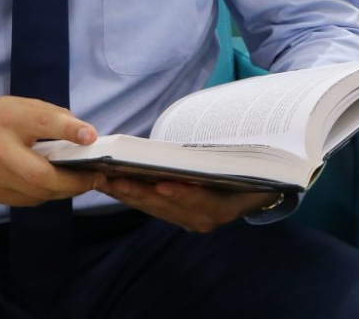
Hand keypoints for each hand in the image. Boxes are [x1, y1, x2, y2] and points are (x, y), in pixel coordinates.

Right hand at [0, 97, 104, 206]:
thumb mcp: (16, 105)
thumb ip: (47, 115)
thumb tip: (81, 134)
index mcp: (9, 119)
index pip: (43, 123)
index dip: (69, 130)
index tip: (91, 137)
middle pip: (42, 176)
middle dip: (75, 182)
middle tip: (95, 177)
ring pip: (38, 194)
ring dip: (64, 191)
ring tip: (80, 182)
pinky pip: (26, 201)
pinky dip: (44, 195)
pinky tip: (53, 186)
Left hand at [97, 178, 281, 232]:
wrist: (254, 189)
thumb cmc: (248, 170)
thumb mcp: (246, 164)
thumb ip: (230, 160)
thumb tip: (219, 139)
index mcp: (226, 206)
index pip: (201, 200)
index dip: (182, 194)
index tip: (162, 184)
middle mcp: (206, 219)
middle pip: (169, 206)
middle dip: (140, 192)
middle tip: (115, 178)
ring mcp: (190, 220)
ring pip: (154, 208)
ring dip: (128, 194)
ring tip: (104, 179)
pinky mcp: (177, 217)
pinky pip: (151, 207)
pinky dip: (131, 196)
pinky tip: (112, 185)